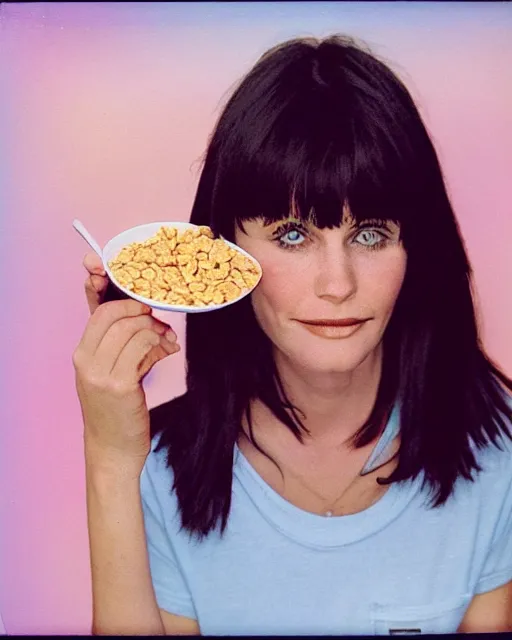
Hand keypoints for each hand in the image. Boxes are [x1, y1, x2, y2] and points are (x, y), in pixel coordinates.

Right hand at [74, 253, 179, 471]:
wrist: (113, 448)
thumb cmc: (117, 408)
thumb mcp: (115, 371)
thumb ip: (127, 343)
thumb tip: (151, 318)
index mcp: (82, 352)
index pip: (96, 309)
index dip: (106, 287)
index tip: (117, 272)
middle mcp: (85, 359)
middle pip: (113, 313)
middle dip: (140, 309)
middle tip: (157, 317)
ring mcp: (99, 373)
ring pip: (131, 328)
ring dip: (154, 328)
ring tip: (165, 338)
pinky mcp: (119, 385)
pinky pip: (142, 347)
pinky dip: (158, 343)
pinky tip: (166, 350)